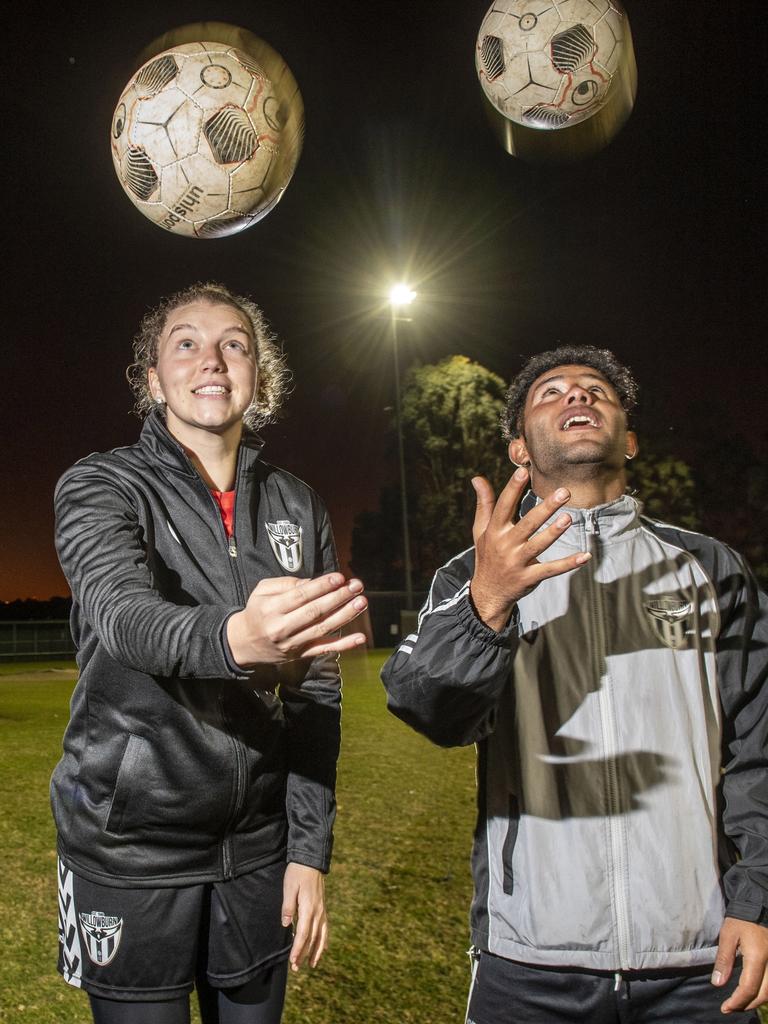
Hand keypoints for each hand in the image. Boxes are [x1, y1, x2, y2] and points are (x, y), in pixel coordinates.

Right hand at [227, 573, 366, 667]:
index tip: (340, 577)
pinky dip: (344, 645)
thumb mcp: (262, 591)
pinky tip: (360, 637)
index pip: (300, 596)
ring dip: (345, 615)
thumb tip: (313, 582)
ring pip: (323, 629)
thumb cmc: (257, 612)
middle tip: (356, 586)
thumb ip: (286, 584)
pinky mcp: (301, 655)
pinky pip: (325, 650)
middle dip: (338, 598)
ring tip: (362, 602)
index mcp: (271, 609)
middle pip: (314, 612)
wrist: (244, 644)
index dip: (322, 586)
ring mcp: (293, 644)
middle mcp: (282, 628)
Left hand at [282, 862, 327, 971]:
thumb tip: (286, 925)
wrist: (311, 860)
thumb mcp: (289, 887)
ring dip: (317, 951)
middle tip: (296, 968)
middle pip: (312, 938)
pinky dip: (324, 940)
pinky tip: (324, 948)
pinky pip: (325, 928)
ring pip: (321, 935)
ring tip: (312, 964)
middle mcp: (318, 912)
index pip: (303, 934)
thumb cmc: (297, 873)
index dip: (298, 949)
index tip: (292, 961)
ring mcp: (322, 910)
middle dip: (304, 954)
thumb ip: (288, 906)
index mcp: (309, 908)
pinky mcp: (322, 907)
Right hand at [470, 467, 590, 630]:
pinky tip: (585, 556)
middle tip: (563, 492)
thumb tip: (477, 477)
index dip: (513, 489)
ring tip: (569, 518)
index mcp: (494, 530)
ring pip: (538, 545)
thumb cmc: (487, 555)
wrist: (487, 593)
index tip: (523, 471)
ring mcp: (517, 562)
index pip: (504, 506)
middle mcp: (505, 545)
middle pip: (527, 523)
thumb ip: (484, 503)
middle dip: (545, 508)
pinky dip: (568, 564)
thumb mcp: (480, 530)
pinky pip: (550, 569)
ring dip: (554, 532)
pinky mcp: (529, 577)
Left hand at [712, 917, 767, 1012]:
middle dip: (747, 1005)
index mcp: (758, 957)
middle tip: (731, 1007)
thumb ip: (724, 960)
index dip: (737, 1001)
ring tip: (740, 1002)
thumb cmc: (741, 920)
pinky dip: (764, 992)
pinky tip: (753, 992)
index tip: (725, 1008)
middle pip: (763, 995)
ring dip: (757, 1000)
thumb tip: (718, 984)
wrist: (759, 906)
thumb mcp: (728, 935)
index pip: (749, 988)